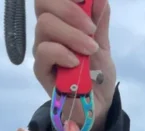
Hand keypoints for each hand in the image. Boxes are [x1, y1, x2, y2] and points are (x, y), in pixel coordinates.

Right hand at [33, 0, 114, 130]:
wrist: (97, 105)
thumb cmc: (98, 73)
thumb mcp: (103, 44)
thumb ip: (100, 21)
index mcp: (61, 21)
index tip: (84, 0)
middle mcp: (48, 32)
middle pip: (44, 4)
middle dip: (71, 11)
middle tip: (92, 29)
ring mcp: (42, 49)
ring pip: (45, 25)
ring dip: (72, 34)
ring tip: (90, 49)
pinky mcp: (40, 69)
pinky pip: (45, 51)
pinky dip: (63, 52)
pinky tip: (76, 63)